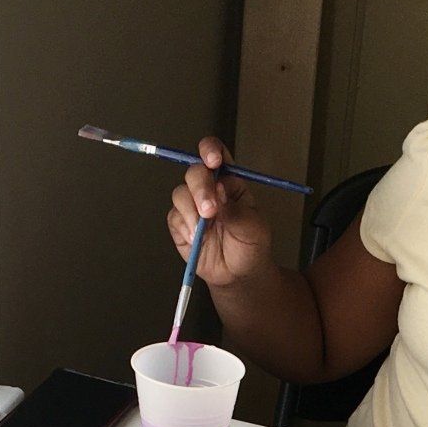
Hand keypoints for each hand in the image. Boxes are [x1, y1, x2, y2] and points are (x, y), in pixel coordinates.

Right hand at [166, 137, 274, 286]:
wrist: (238, 274)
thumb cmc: (251, 246)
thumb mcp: (253, 228)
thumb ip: (237, 210)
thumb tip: (218, 191)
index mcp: (229, 181)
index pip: (216, 154)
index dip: (210, 151)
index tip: (213, 162)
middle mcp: (208, 188)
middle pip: (194, 172)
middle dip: (200, 188)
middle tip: (210, 210)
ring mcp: (192, 204)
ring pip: (180, 193)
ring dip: (191, 211)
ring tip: (203, 230)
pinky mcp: (180, 222)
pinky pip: (174, 216)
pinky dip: (183, 226)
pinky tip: (196, 238)